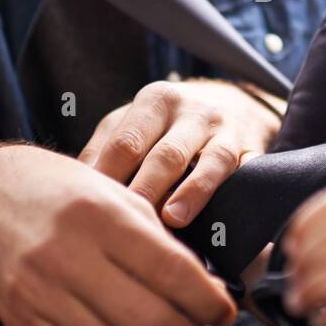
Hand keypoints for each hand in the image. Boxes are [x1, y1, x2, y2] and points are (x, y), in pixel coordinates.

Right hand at [0, 144, 236, 325]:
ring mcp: (39, 291)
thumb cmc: (62, 192)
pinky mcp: (20, 320)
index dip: (206, 298)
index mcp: (100, 215)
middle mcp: (67, 253)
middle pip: (146, 316)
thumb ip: (156, 239)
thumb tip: (203, 288)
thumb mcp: (115, 195)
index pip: (170, 268)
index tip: (225, 310)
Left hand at [79, 78, 282, 227]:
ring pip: (209, 161)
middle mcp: (192, 111)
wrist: (234, 104)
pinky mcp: (251, 150)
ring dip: (191, 192)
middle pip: (165, 154)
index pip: (126, 143)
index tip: (91, 211)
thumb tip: (74, 190)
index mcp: (154, 101)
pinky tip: (217, 219)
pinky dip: (230, 194)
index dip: (108, 178)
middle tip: (126, 224)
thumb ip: (103, 151)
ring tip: (172, 219)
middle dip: (145, 189)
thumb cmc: (167, 124)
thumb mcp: (132, 124)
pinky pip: (244, 172)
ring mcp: (225, 130)